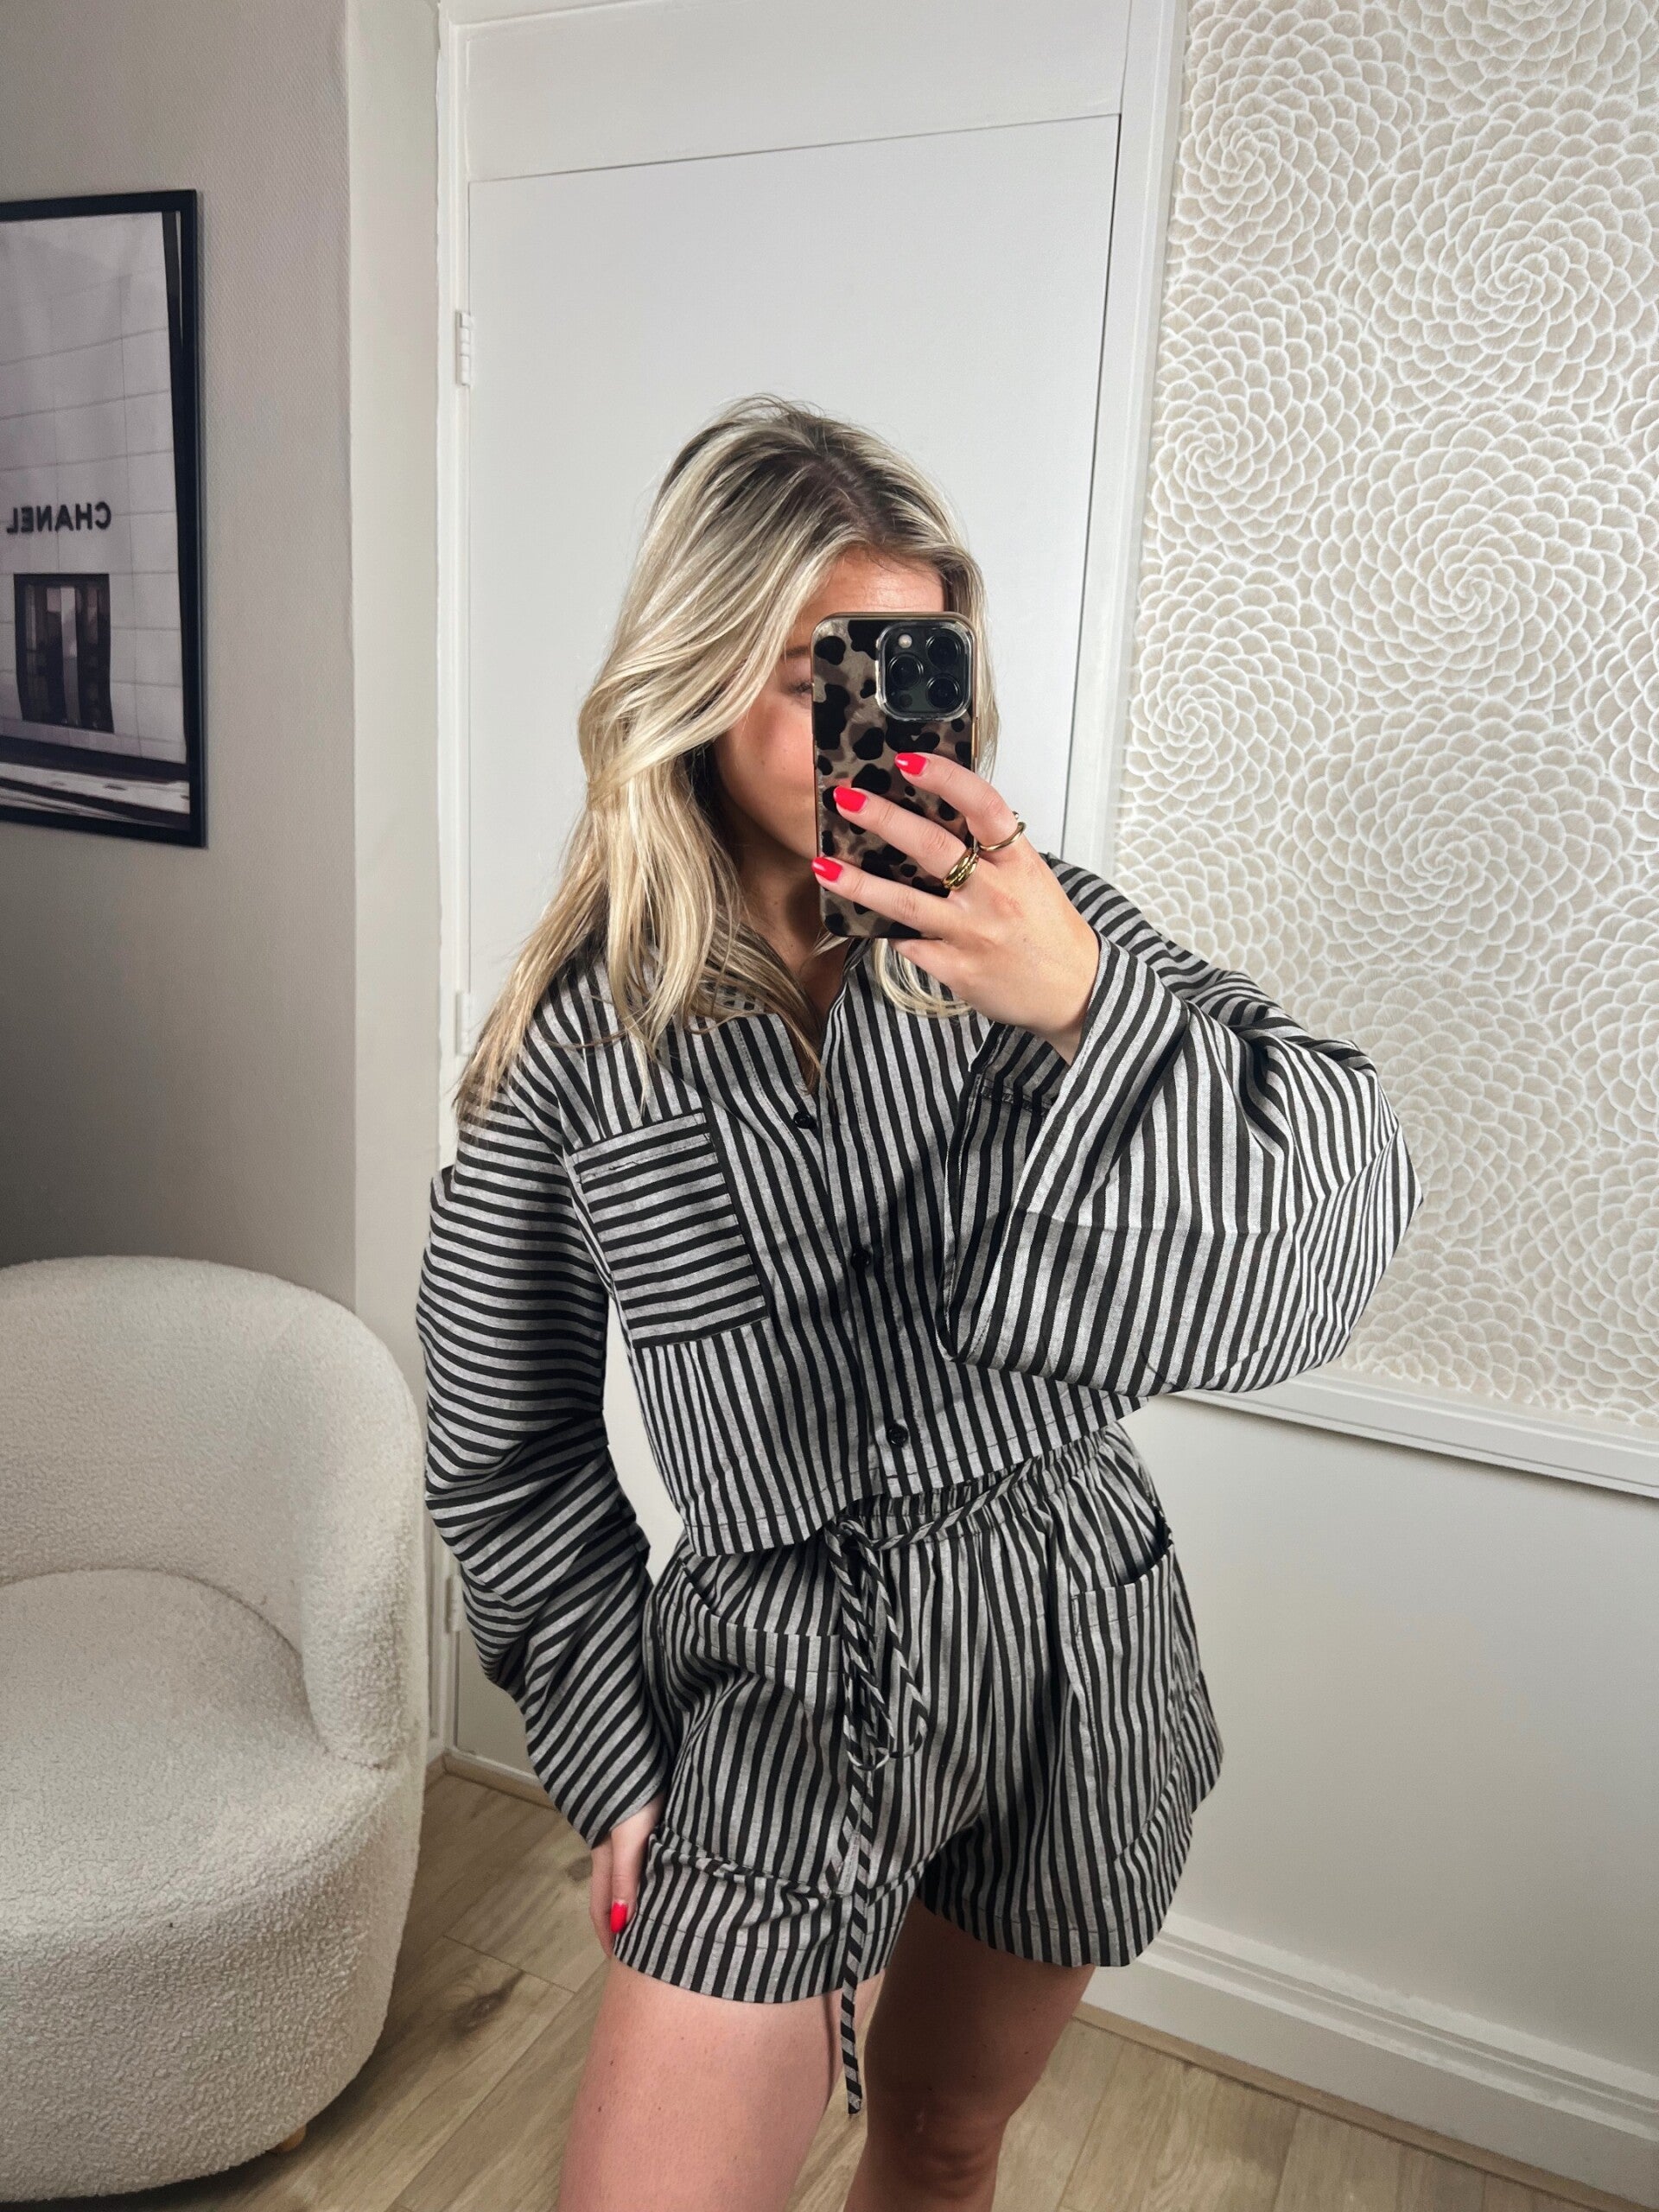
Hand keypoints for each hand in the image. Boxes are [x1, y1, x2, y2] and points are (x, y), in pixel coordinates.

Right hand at [589, 1791, 663, 1955]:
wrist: (619, 1731)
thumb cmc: (633, 1782)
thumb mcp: (631, 1830)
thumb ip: (626, 1874)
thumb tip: (623, 1922)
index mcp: (606, 1853)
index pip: (603, 1907)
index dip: (610, 1937)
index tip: (622, 1965)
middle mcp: (610, 1843)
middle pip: (612, 1893)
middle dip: (623, 1923)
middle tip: (643, 1951)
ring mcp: (620, 1826)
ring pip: (628, 1873)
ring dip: (637, 1897)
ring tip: (657, 1918)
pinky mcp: (634, 1809)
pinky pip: (639, 1853)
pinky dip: (648, 1872)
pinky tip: (664, 1872)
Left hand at [815, 755, 1101, 1061]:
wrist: (1075, 990)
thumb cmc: (1046, 927)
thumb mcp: (1029, 875)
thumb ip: (988, 849)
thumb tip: (933, 813)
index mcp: (1017, 861)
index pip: (983, 807)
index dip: (946, 779)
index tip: (909, 760)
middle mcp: (995, 893)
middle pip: (933, 848)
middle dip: (884, 819)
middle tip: (847, 799)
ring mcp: (973, 933)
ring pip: (907, 903)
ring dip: (860, 883)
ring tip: (823, 866)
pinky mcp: (957, 968)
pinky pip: (909, 944)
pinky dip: (885, 930)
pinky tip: (861, 917)